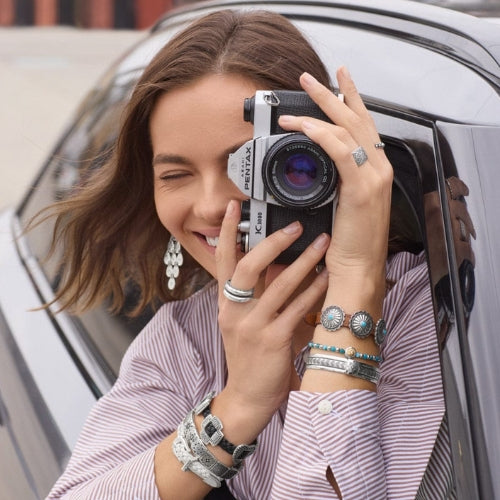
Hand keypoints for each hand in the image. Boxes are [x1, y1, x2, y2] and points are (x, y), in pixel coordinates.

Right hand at [213, 200, 328, 439]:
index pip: (223, 260)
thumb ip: (252, 294)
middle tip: (295, 225)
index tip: (235, 207)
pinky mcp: (273, 341)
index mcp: (226, 304)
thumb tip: (273, 263)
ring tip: (323, 242)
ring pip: (280, 285)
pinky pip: (298, 309)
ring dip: (304, 261)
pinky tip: (328, 278)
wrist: (247, 397)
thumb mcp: (241, 322)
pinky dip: (315, 291)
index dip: (228, 232)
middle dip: (272, 242)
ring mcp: (253, 326)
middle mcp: (235, 311)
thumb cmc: (247, 357)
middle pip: (248, 266)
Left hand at [279, 68, 392, 298]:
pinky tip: (305, 126)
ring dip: (321, 110)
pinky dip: (323, 136)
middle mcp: (379, 168)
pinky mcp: (362, 189)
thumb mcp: (343, 203)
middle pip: (357, 120)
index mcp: (375, 170)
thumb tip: (318, 165)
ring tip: (298, 98)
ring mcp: (374, 177)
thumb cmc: (349, 241)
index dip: (351, 101)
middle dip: (334, 93)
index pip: (363, 127)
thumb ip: (338, 181)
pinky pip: (342, 153)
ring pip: (349, 131)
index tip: (337, 84)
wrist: (357, 268)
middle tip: (312, 77)